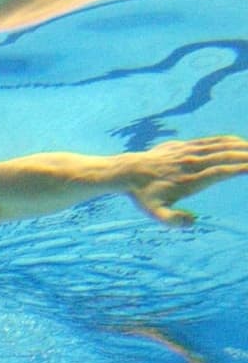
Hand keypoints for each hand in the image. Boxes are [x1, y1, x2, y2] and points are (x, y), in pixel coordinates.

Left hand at [128, 136, 247, 225]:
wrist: (127, 172)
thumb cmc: (143, 196)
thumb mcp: (154, 213)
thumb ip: (172, 220)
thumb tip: (192, 221)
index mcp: (190, 179)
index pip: (222, 171)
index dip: (242, 167)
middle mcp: (192, 163)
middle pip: (227, 156)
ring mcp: (189, 152)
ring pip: (221, 145)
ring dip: (242, 147)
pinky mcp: (185, 145)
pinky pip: (211, 141)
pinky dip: (228, 141)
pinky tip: (240, 144)